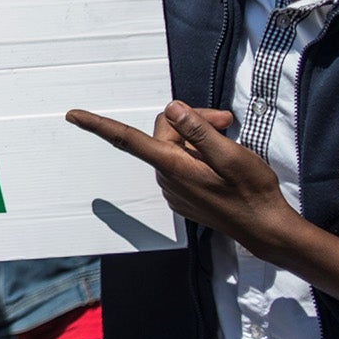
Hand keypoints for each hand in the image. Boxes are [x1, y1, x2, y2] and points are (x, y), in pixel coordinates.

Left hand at [67, 101, 300, 254]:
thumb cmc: (253, 193)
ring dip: (198, 137)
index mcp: (173, 166)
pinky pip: (181, 164)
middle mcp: (166, 178)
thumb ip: (199, 132)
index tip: (73, 115)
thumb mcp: (232, 155)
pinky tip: (221, 160)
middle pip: (165, 133)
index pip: (128, 140)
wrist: (265, 229)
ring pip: (175, 147)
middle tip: (226, 120)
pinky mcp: (182, 195)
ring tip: (229, 138)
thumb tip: (172, 109)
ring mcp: (173, 189)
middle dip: (192, 121)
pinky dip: (198, 154)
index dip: (99, 125)